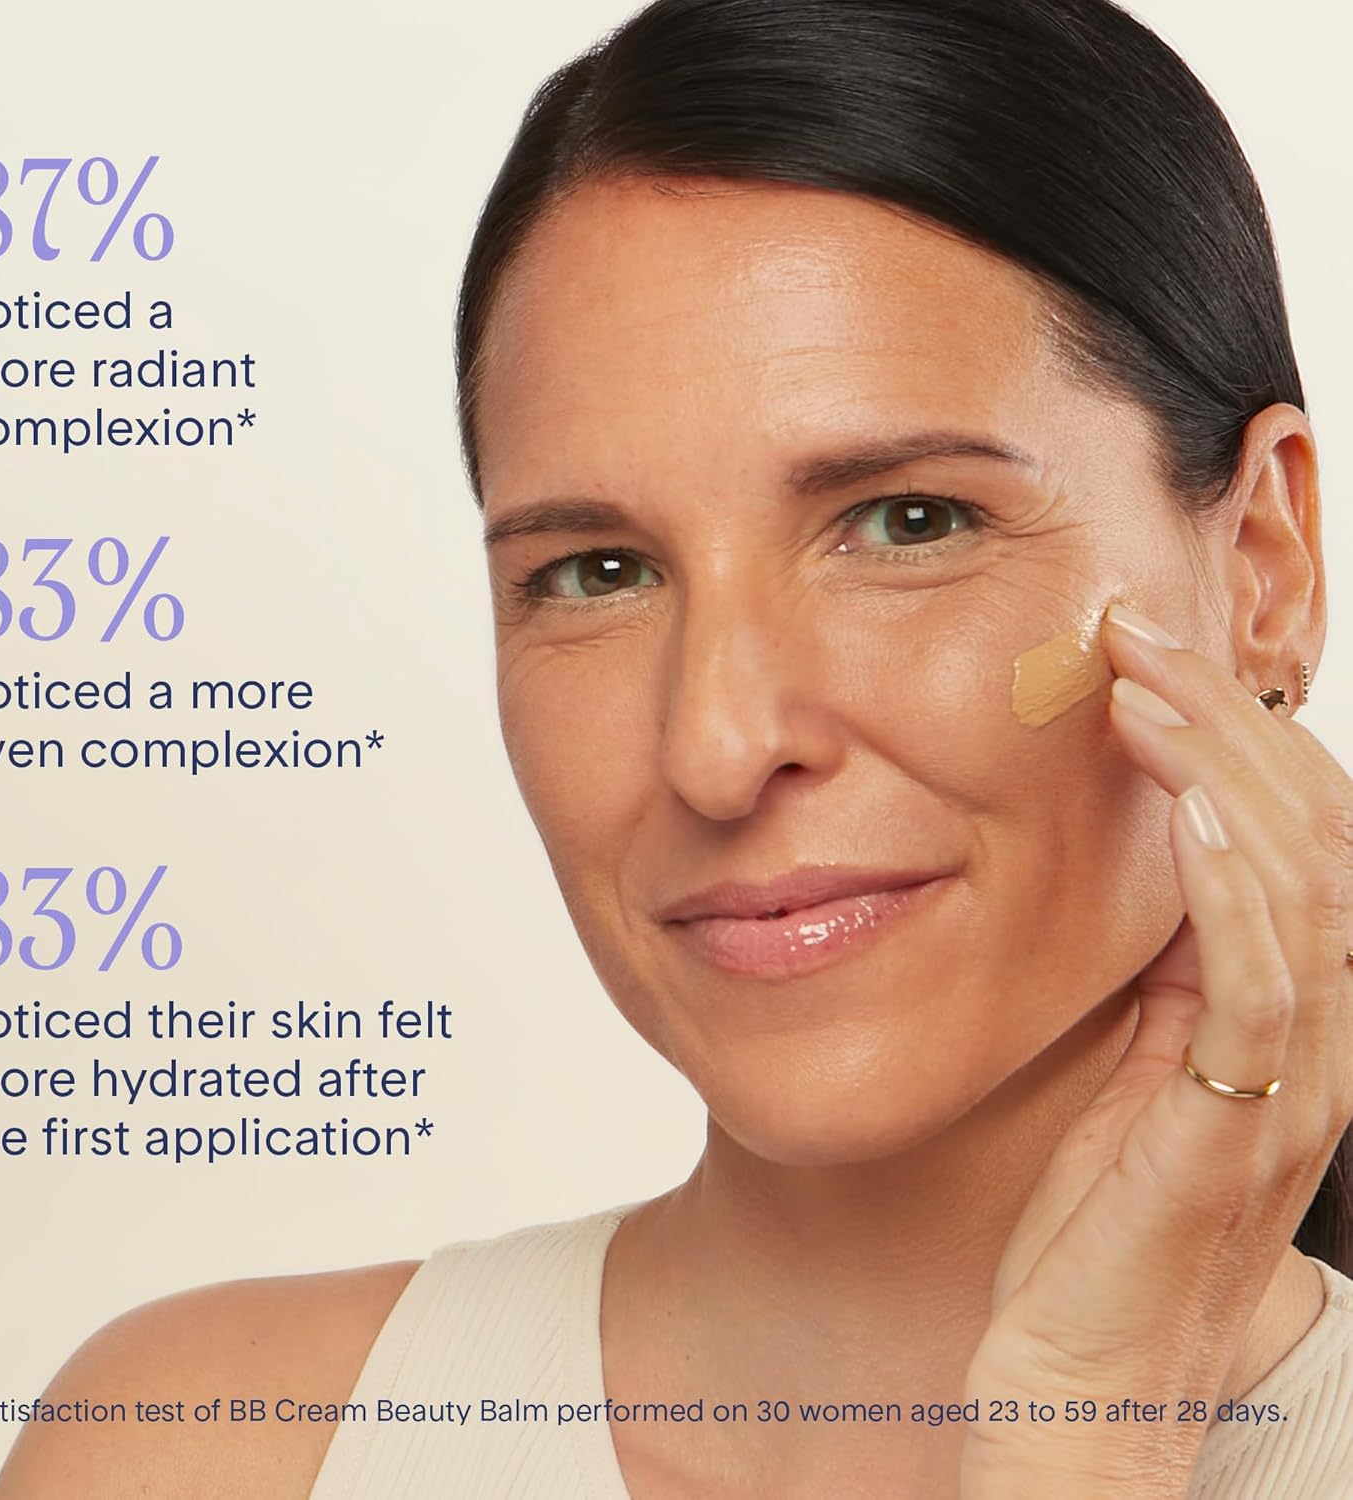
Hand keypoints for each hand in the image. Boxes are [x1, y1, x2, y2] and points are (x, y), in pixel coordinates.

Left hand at [958, 602, 1352, 1498]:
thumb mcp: (1137, 1065)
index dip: (1237, 733)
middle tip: (1140, 631)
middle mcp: (1314, 1038)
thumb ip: (1166, 973)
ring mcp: (1286, 1086)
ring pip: (1302, 894)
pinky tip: (1200, 816)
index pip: (1297, 837)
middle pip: (1313, 839)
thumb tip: (1154, 861)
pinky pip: (1264, 992)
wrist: (1078, 1369)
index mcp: (1288, 1011)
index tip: (1147, 651)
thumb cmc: (1098, 1216)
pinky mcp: (1231, 1132)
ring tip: (1151, 686)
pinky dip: (1239, 894)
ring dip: (1230, 777)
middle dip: (1229, 721)